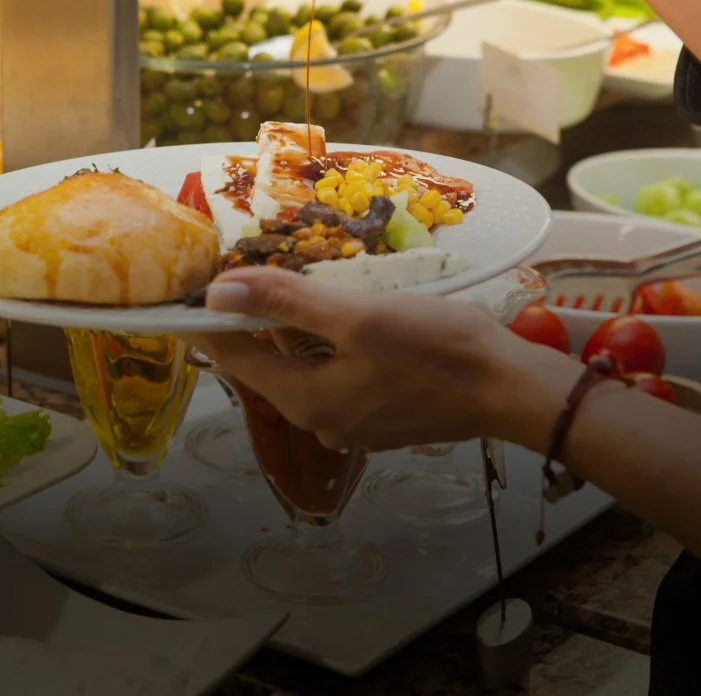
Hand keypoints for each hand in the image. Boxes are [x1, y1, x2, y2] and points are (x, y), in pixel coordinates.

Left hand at [188, 268, 573, 451]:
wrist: (507, 387)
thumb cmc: (434, 347)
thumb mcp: (356, 316)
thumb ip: (285, 304)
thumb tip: (217, 295)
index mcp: (307, 399)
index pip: (237, 360)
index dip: (211, 325)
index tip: (192, 294)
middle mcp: (322, 421)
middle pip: (271, 366)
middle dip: (257, 323)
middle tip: (250, 276)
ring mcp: (355, 424)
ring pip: (307, 370)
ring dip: (297, 333)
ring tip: (300, 290)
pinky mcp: (383, 417)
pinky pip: (338, 378)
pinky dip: (331, 349)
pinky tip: (349, 321)